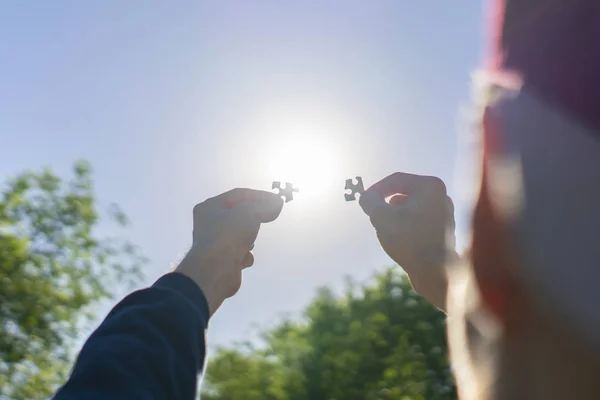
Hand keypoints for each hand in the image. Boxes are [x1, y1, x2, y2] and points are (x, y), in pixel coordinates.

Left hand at [175, 188, 283, 315]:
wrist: (216, 271)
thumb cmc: (228, 235)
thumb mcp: (250, 213)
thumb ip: (264, 206)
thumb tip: (277, 203)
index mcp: (209, 207)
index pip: (238, 195)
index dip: (259, 195)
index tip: (276, 200)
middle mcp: (209, 224)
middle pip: (239, 214)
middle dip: (254, 217)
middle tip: (269, 216)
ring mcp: (215, 243)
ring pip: (240, 234)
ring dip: (250, 237)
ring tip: (250, 240)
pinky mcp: (223, 260)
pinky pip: (240, 252)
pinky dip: (245, 254)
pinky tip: (244, 257)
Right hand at [359, 173, 455, 309]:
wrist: (437, 273)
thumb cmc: (409, 241)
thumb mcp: (380, 216)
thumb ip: (370, 200)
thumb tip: (367, 197)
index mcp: (430, 186)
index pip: (395, 180)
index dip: (375, 190)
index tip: (363, 202)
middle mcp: (441, 196)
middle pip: (402, 195)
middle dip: (384, 208)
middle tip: (375, 220)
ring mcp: (443, 214)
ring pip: (407, 210)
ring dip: (392, 219)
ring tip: (388, 236)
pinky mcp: (441, 231)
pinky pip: (415, 224)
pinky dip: (403, 230)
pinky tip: (400, 245)